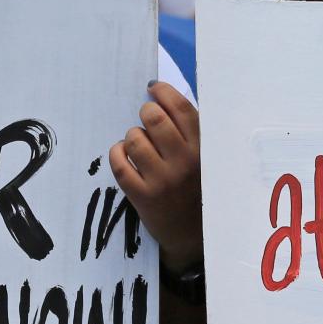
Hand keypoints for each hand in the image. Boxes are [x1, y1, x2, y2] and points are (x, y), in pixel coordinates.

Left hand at [109, 81, 201, 270]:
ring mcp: (163, 180)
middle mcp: (185, 162)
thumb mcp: (205, 158)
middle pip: (154, 118)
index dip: (163, 92)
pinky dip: (117, 153)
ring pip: (134, 139)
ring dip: (132, 136)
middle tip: (146, 120)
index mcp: (203, 149)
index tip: (153, 89)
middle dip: (146, 113)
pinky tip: (123, 155)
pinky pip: (119, 163)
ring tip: (137, 144)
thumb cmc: (196, 187)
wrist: (192, 234)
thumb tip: (157, 92)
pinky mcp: (143, 196)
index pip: (181, 108)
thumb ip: (189, 130)